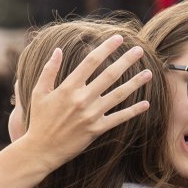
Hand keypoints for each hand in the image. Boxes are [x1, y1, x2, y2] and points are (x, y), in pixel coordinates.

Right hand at [18, 35, 153, 175]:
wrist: (41, 149)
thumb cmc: (39, 119)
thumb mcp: (39, 92)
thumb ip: (49, 70)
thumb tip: (58, 50)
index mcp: (68, 87)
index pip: (91, 62)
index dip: (106, 48)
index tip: (118, 38)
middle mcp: (82, 99)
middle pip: (109, 75)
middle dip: (126, 61)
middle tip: (140, 50)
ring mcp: (91, 115)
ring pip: (118, 95)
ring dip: (135, 83)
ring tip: (149, 73)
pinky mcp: (96, 129)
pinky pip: (118, 118)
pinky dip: (133, 111)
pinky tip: (146, 104)